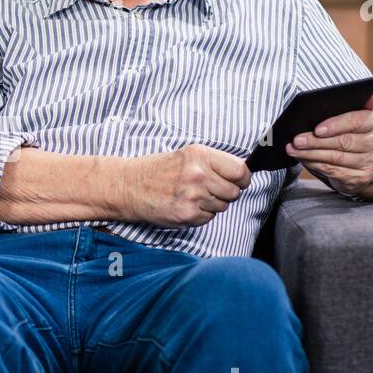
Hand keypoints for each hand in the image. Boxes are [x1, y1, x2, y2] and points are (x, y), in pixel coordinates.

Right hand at [121, 144, 251, 226]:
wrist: (129, 186)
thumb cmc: (158, 170)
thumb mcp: (187, 155)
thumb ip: (214, 162)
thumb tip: (242, 173)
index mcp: (200, 155)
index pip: (240, 171)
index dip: (242, 179)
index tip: (238, 181)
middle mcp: (198, 175)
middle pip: (234, 192)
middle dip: (226, 192)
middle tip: (209, 189)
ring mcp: (193, 196)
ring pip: (222, 206)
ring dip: (212, 204)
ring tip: (192, 196)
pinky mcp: (188, 215)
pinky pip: (209, 218)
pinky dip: (201, 214)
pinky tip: (186, 205)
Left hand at [286, 90, 372, 195]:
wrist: (369, 160)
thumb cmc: (356, 132)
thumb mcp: (357, 116)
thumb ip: (356, 104)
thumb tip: (372, 94)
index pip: (356, 121)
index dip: (335, 125)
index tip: (316, 129)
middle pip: (343, 142)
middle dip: (316, 141)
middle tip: (296, 140)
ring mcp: (371, 162)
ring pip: (335, 158)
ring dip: (310, 154)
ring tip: (293, 150)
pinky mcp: (361, 178)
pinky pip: (334, 171)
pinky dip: (315, 165)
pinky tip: (303, 159)